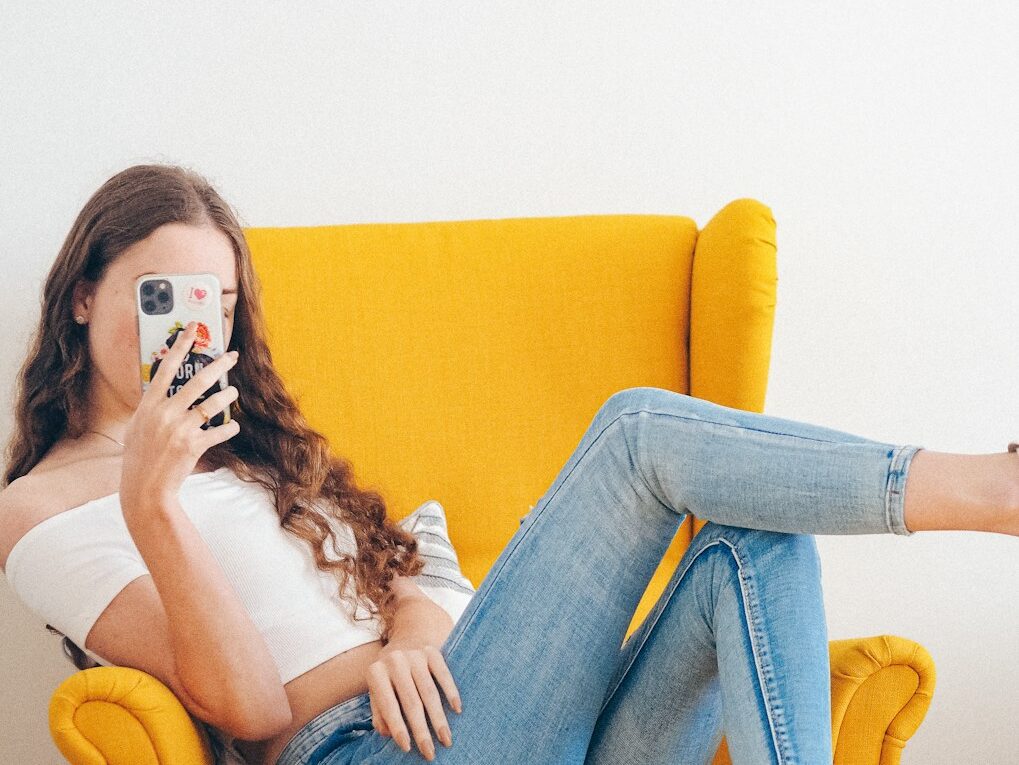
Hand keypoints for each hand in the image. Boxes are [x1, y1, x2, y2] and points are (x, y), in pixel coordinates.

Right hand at [120, 320, 240, 513]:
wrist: (144, 488)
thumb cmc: (139, 457)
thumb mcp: (137, 427)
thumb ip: (150, 408)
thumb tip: (158, 390)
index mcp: (149, 405)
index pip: (166, 368)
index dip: (181, 346)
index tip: (193, 330)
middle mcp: (165, 413)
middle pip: (196, 381)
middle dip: (218, 365)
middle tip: (231, 356)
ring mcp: (179, 428)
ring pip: (212, 403)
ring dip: (227, 396)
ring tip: (233, 392)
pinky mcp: (193, 445)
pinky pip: (220, 430)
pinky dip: (229, 427)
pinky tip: (232, 426)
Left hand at [367, 637, 461, 760]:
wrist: (406, 638)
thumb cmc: (390, 675)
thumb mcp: (378, 691)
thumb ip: (379, 712)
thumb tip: (389, 733)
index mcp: (376, 672)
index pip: (388, 705)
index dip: (398, 728)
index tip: (407, 748)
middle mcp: (395, 661)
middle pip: (411, 702)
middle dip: (422, 730)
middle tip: (430, 752)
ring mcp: (415, 654)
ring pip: (429, 692)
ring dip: (439, 718)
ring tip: (446, 739)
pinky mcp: (432, 651)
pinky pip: (443, 674)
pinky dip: (451, 692)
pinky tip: (457, 710)